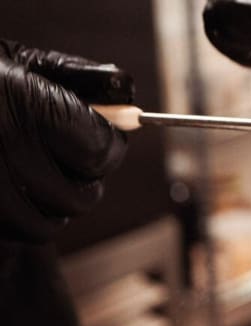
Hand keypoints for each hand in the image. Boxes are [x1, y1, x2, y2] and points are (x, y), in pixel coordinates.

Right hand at [0, 40, 133, 242]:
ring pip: (49, 223)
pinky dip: (24, 219)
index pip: (100, 151)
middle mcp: (2, 145)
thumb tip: (129, 103)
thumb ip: (80, 79)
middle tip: (71, 161)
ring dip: (56, 206)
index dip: (111, 147)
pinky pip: (16, 231)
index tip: (107, 141)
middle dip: (84, 180)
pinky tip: (15, 191)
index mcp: (24, 105)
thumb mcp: (22, 61)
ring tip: (40, 178)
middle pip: (80, 196)